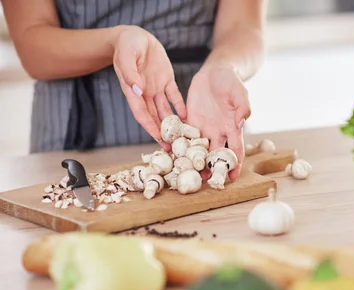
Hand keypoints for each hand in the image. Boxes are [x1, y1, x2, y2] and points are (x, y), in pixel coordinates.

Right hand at [112, 25, 186, 150]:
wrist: (134, 35)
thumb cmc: (126, 45)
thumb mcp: (126, 56)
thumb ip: (130, 73)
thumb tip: (137, 90)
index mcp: (133, 91)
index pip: (142, 114)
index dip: (150, 128)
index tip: (159, 140)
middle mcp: (144, 93)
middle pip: (154, 118)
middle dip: (163, 134)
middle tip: (172, 149)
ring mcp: (156, 88)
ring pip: (165, 110)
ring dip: (173, 124)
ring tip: (181, 137)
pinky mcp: (166, 80)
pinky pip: (174, 96)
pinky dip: (180, 106)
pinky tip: (186, 117)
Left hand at [185, 63, 250, 180]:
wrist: (214, 72)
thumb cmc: (230, 81)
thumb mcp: (239, 92)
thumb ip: (242, 107)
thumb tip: (242, 122)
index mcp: (232, 128)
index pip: (235, 151)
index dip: (234, 165)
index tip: (232, 178)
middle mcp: (218, 133)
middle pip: (215, 156)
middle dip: (212, 170)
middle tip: (206, 184)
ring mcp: (203, 129)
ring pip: (199, 150)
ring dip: (194, 163)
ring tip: (186, 174)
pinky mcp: (190, 122)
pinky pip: (184, 137)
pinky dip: (179, 146)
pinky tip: (172, 155)